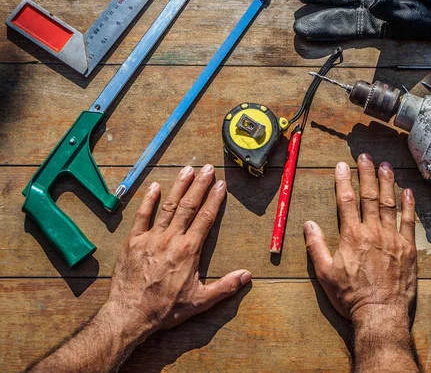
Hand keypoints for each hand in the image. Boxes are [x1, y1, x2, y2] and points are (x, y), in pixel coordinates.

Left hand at [105, 165, 251, 335]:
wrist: (130, 315)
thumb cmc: (166, 309)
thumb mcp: (200, 301)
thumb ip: (225, 287)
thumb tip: (247, 276)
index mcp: (189, 250)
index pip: (206, 218)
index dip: (214, 199)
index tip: (221, 184)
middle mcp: (171, 239)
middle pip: (189, 206)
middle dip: (200, 184)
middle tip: (207, 168)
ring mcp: (151, 238)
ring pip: (168, 206)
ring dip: (179, 186)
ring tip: (187, 170)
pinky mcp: (133, 242)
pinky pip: (142, 216)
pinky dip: (148, 200)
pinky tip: (155, 186)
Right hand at [304, 154, 417, 370]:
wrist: (380, 314)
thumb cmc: (350, 296)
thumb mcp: (325, 274)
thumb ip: (316, 246)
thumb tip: (308, 224)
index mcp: (352, 236)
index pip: (347, 201)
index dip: (343, 181)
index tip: (342, 165)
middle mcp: (373, 232)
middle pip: (369, 196)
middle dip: (366, 174)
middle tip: (365, 156)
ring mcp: (392, 239)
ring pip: (389, 204)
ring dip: (387, 183)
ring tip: (386, 166)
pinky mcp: (408, 249)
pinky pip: (409, 222)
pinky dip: (409, 205)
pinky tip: (408, 191)